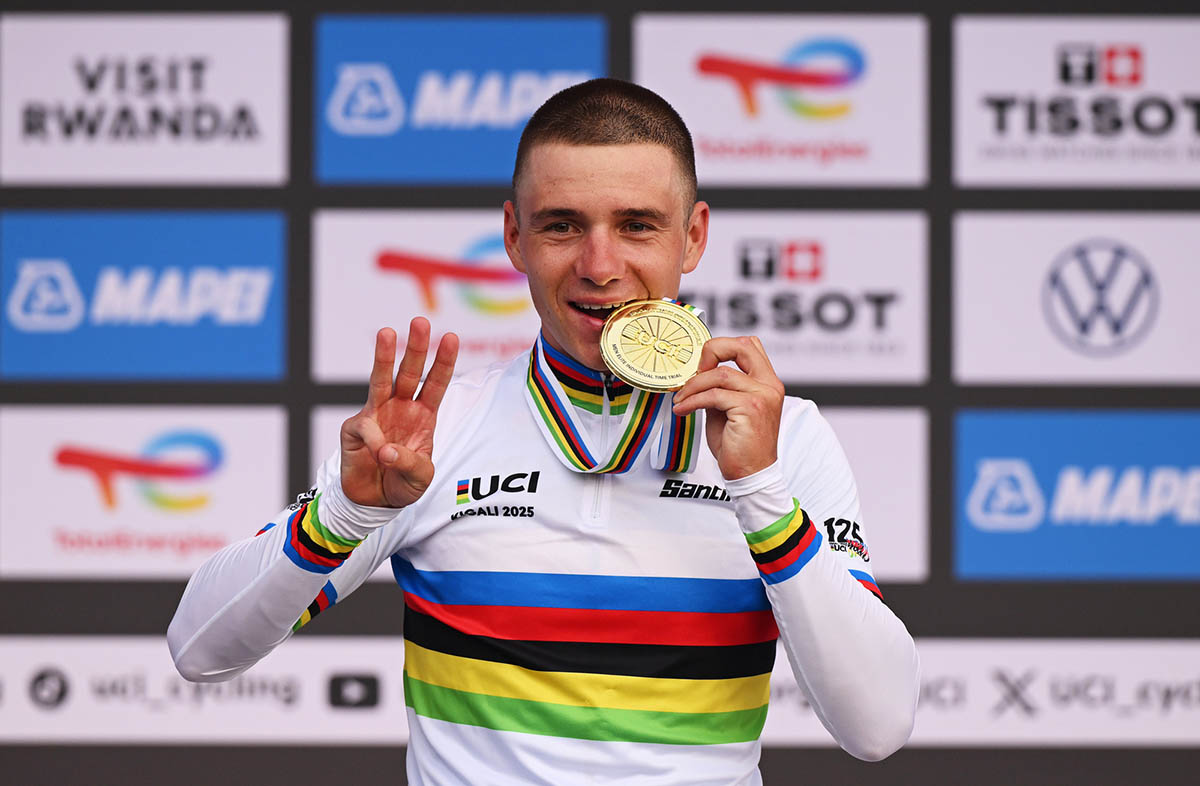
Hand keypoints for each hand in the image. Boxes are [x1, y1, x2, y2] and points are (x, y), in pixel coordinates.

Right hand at [340, 318, 458, 507]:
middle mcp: (401, 407)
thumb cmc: (402, 482)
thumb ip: (410, 464)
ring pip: (381, 380)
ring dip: (384, 357)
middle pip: (410, 372)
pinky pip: (366, 427)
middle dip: (416, 347)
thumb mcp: (420, 478)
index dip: (444, 362)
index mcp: (423, 414)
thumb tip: (386, 450)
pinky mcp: (355, 428)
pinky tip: (378, 457)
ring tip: (387, 332)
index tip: (452, 337)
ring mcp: (376, 414)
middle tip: (421, 322)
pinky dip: (375, 441)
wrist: (374, 501)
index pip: (436, 383)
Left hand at [671, 336, 783, 480]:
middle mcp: (769, 385)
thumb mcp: (728, 409)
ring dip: (693, 385)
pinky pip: (713, 395)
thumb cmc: (740, 445)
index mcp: (767, 382)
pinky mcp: (750, 409)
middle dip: (710, 352)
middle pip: (741, 346)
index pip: (748, 346)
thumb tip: (697, 375)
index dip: (721, 348)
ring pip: (720, 374)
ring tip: (681, 399)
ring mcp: (761, 396)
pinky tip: (683, 409)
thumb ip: (720, 388)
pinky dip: (692, 401)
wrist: (750, 474)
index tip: (700, 365)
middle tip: (692, 371)